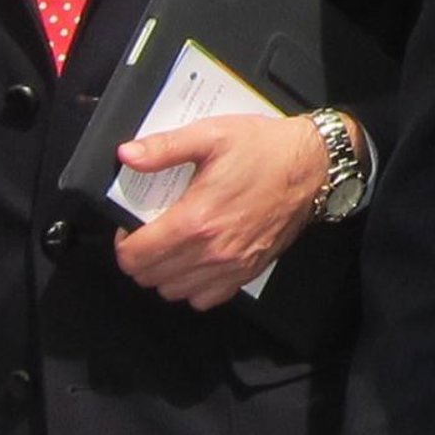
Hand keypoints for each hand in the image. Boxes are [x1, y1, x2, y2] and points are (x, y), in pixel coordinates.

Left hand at [113, 113, 329, 309]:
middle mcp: (210, 251)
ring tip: (172, 245)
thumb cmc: (263, 149)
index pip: (134, 256)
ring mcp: (230, 266)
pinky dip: (193, 286)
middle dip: (140, 257)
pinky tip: (197, 260)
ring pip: (173, 291)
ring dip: (164, 273)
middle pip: (149, 278)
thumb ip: (164, 148)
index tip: (131, 225)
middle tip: (150, 232)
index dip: (123, 242)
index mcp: (194, 219)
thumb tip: (127, 155)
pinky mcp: (247, 272)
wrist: (311, 166)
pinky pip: (205, 299)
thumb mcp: (211, 135)